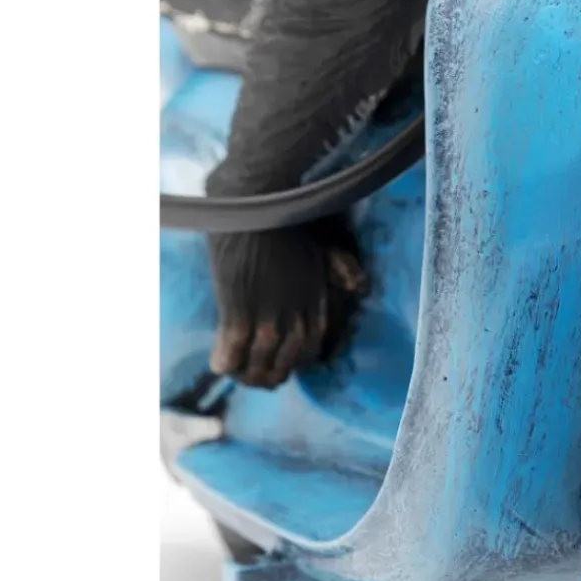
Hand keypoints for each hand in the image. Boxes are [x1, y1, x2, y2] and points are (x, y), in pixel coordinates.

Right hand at [207, 220, 366, 388]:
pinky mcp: (239, 311)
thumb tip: (360, 287)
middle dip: (269, 374)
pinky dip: (227, 361)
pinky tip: (220, 364)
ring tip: (235, 373)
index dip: (294, 363)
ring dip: (246, 373)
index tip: (282, 364)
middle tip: (254, 375)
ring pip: (259, 363)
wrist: (258, 204)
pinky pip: (234, 351)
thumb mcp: (325, 249)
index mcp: (315, 306)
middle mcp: (294, 319)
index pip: (310, 351)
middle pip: (284, 364)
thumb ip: (343, 270)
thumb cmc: (289, 222)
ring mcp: (267, 317)